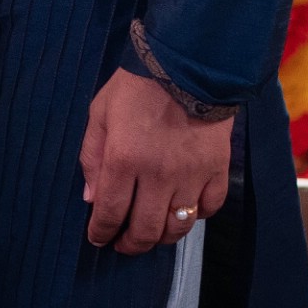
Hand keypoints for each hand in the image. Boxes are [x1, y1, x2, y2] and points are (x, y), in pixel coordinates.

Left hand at [80, 67, 232, 254]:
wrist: (187, 63)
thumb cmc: (137, 86)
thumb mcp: (100, 113)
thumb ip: (92, 157)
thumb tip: (90, 198)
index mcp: (123, 159)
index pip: (109, 213)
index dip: (100, 233)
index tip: (98, 237)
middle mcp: (158, 174)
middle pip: (144, 230)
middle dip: (129, 244)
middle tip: (123, 243)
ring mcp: (191, 174)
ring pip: (177, 227)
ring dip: (161, 237)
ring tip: (151, 232)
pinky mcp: (217, 169)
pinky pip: (209, 208)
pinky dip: (196, 216)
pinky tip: (184, 210)